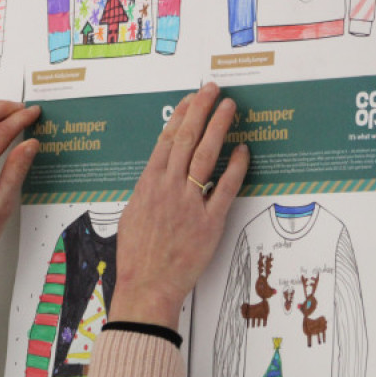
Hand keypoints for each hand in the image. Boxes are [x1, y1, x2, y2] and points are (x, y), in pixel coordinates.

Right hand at [109, 83, 249, 328]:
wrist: (146, 286)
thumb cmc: (136, 256)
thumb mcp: (132, 215)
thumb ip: (147, 193)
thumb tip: (158, 177)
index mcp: (147, 185)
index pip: (165, 141)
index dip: (180, 116)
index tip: (191, 99)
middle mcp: (168, 189)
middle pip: (185, 139)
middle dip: (200, 110)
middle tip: (213, 90)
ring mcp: (189, 204)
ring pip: (205, 156)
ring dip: (218, 128)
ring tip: (230, 108)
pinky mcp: (209, 222)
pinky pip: (226, 188)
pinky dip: (236, 167)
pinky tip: (243, 150)